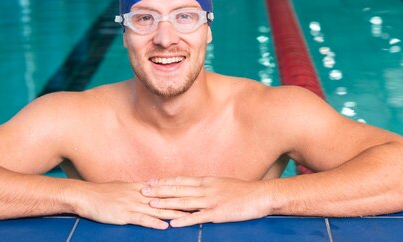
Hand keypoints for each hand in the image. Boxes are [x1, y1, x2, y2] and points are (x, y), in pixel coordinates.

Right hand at [73, 180, 188, 228]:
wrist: (86, 196)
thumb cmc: (102, 193)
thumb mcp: (123, 187)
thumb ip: (138, 188)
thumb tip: (150, 185)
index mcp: (140, 188)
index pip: (164, 189)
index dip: (179, 192)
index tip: (194, 192)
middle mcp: (139, 195)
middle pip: (164, 198)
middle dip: (181, 202)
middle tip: (197, 204)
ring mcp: (132, 204)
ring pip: (156, 209)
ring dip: (172, 213)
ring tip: (188, 216)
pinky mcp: (124, 214)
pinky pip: (142, 219)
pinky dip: (153, 222)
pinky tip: (164, 226)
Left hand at [140, 176, 272, 226]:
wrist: (260, 195)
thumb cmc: (242, 191)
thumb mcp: (222, 184)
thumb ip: (207, 186)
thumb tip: (194, 188)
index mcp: (206, 181)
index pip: (180, 180)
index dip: (164, 181)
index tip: (149, 182)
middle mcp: (205, 189)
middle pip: (178, 189)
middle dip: (159, 190)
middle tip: (142, 191)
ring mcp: (210, 201)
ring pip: (183, 202)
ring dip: (166, 203)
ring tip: (150, 205)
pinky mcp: (217, 213)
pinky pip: (197, 217)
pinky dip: (183, 219)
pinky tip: (172, 222)